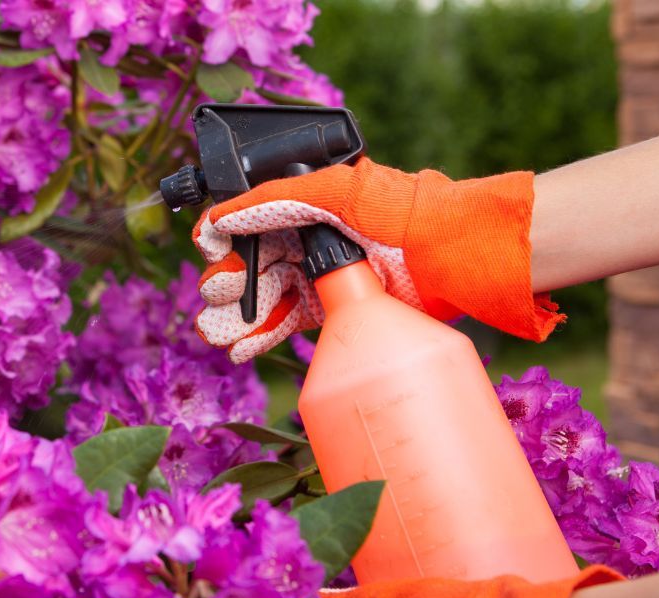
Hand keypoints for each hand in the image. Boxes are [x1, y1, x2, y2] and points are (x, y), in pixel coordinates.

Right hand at [193, 157, 563, 361]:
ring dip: (236, 316)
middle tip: (219, 297)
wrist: (451, 255)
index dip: (223, 237)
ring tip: (219, 333)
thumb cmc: (401, 210)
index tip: (207, 250)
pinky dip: (259, 336)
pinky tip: (241, 348)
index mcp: (304, 205)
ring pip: (262, 297)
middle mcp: (307, 239)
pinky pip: (285, 323)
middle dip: (226, 281)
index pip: (248, 221)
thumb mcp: (338, 189)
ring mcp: (319, 276)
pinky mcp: (332, 311)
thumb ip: (277, 197)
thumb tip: (221, 216)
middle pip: (249, 262)